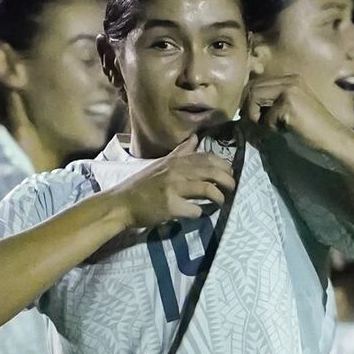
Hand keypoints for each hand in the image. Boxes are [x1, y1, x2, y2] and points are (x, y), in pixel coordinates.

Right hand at [110, 135, 236, 227]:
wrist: (122, 203)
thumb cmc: (142, 185)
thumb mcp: (161, 164)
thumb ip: (180, 153)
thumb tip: (195, 139)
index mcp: (175, 161)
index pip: (208, 157)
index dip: (223, 165)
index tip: (229, 173)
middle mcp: (176, 171)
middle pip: (212, 171)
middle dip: (228, 180)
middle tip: (232, 189)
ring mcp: (173, 188)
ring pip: (207, 189)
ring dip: (219, 198)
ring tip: (221, 203)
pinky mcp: (170, 206)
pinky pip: (194, 210)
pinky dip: (200, 214)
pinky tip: (198, 214)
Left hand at [243, 74, 347, 152]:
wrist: (334, 142)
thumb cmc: (313, 132)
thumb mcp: (288, 113)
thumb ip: (271, 106)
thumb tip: (243, 110)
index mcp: (291, 80)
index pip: (258, 84)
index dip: (249, 102)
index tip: (252, 119)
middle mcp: (291, 80)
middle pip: (252, 88)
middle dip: (249, 108)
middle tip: (255, 125)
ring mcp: (290, 90)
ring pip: (254, 97)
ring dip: (255, 117)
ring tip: (267, 129)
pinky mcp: (289, 104)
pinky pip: (265, 117)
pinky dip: (269, 129)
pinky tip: (283, 133)